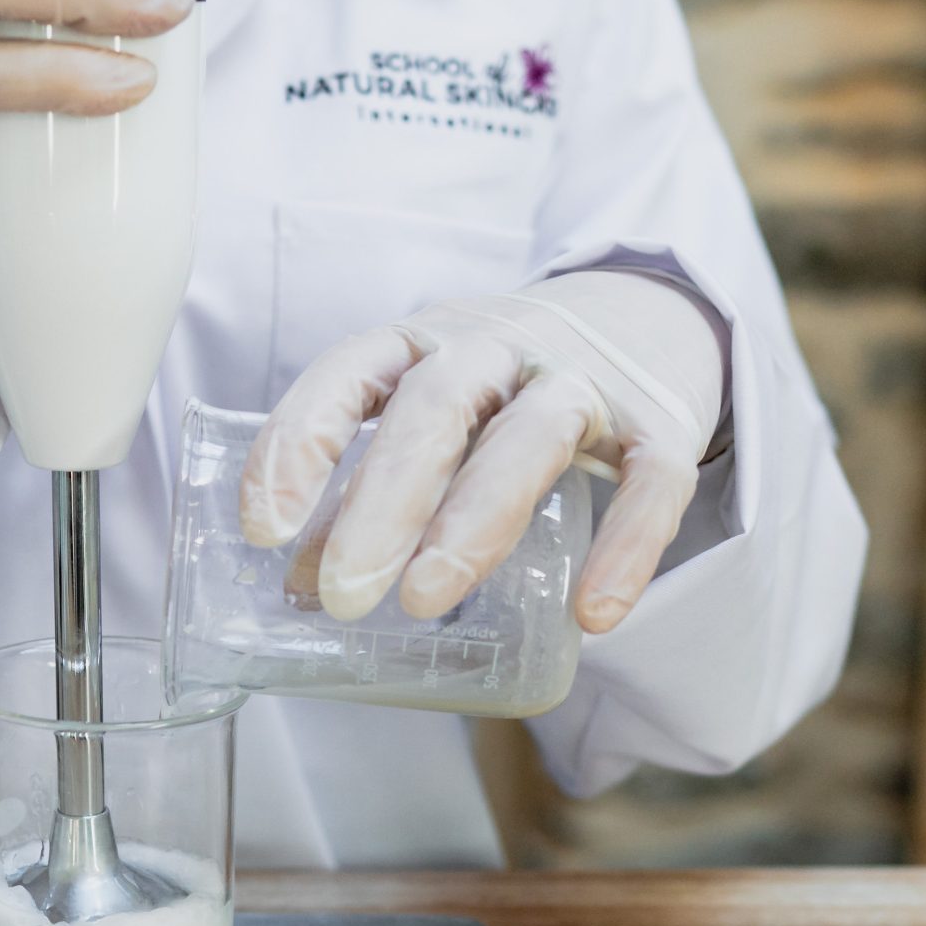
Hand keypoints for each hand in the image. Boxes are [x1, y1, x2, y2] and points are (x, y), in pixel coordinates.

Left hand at [239, 269, 727, 631]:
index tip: (264, 529)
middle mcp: (498, 345)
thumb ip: (367, 490)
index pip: (350, 374)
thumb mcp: (432, 413)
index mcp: (425, 340)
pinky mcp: (661, 421)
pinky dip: (626, 546)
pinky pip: (650, 481)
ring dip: (474, 520)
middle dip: (382, 503)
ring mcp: (583, 378)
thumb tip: (299, 584)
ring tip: (426, 601)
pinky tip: (591, 614)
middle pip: (434, 409)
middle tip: (342, 594)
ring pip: (528, 437)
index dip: (301, 443)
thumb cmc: (506, 384)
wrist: (648, 311)